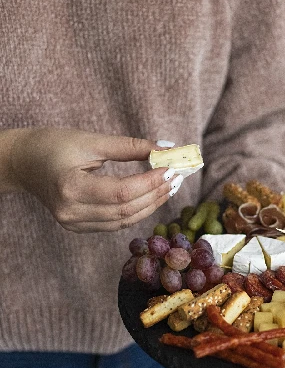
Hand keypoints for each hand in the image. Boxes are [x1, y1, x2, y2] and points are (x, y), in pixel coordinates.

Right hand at [8, 128, 180, 232]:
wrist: (24, 162)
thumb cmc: (54, 145)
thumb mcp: (92, 141)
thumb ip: (130, 146)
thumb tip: (167, 148)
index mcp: (70, 187)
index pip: (122, 191)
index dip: (150, 182)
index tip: (171, 168)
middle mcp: (71, 211)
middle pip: (126, 209)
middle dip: (156, 194)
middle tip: (177, 178)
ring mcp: (74, 223)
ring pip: (124, 220)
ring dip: (151, 205)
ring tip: (169, 188)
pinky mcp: (79, 227)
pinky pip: (115, 223)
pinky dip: (136, 212)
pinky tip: (152, 198)